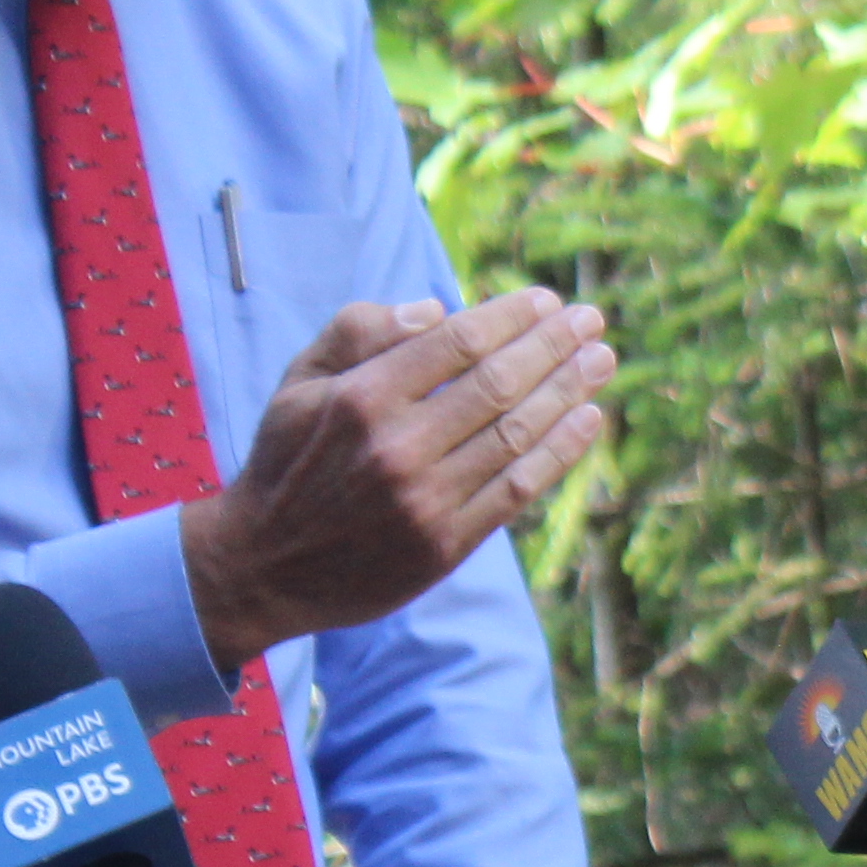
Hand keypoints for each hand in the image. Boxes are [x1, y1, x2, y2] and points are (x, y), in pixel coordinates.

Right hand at [182, 289, 615, 668]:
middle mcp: (397, 448)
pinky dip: (560, 452)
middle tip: (591, 319)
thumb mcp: (300, 381)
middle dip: (554, 346)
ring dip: (569, 391)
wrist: (264, 566)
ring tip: (601, 359)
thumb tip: (438, 309)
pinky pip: (517, 490)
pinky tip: (589, 419)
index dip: (512, 317)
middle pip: (499, 384)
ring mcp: (424, 501)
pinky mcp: (444, 546)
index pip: (459, 343)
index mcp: (361, 398)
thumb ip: (360, 331)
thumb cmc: (288, 458)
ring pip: (517, 435)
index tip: (546, 300)